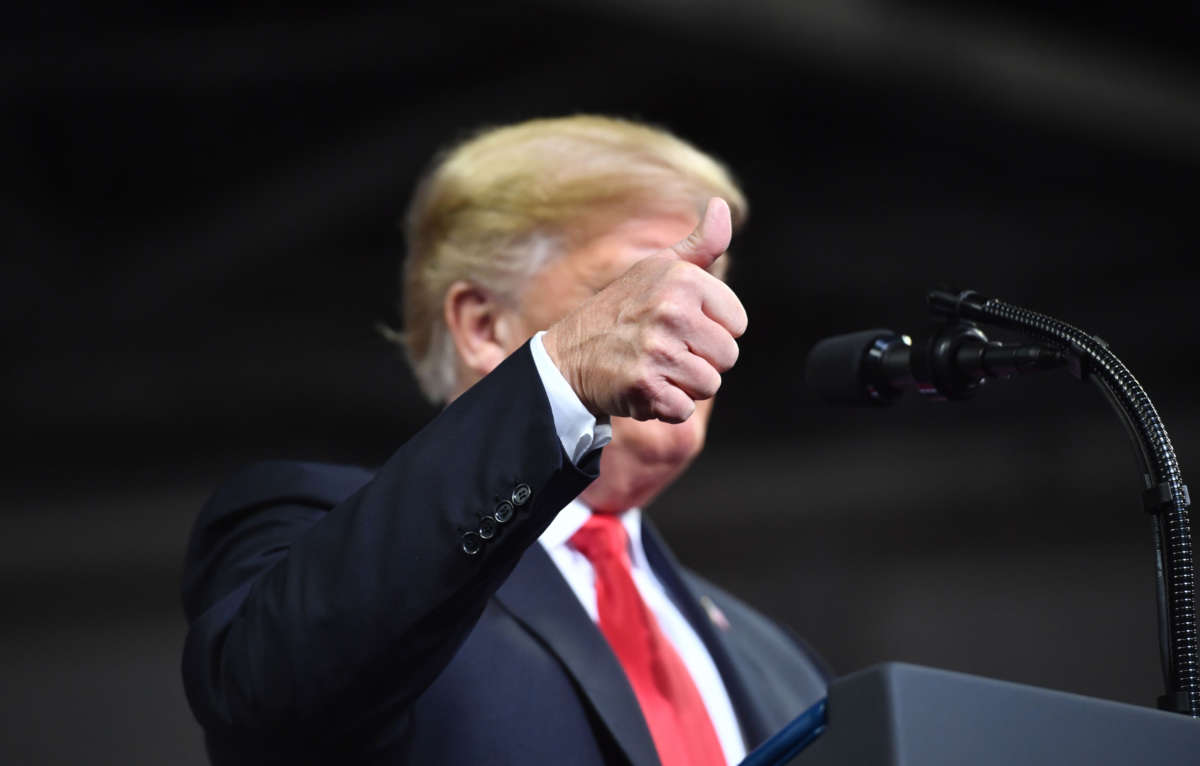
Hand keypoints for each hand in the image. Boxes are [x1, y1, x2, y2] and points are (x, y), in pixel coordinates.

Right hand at [542, 198, 747, 422]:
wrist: (567, 358)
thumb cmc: (621, 311)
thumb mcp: (657, 269)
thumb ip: (700, 244)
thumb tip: (722, 205)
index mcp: (681, 279)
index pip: (737, 323)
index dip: (712, 331)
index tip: (679, 326)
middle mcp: (671, 310)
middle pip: (727, 357)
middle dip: (700, 361)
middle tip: (664, 351)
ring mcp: (657, 349)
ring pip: (709, 385)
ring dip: (683, 385)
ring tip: (654, 368)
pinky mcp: (645, 385)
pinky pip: (684, 409)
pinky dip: (665, 407)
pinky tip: (642, 387)